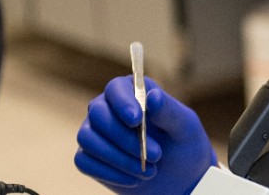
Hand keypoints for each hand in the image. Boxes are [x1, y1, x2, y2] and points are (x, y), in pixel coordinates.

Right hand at [75, 75, 216, 193]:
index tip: (136, 120)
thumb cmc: (183, 145)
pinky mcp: (89, 157)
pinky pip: (84, 162)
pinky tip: (133, 180)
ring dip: (119, 159)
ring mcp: (96, 133)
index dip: (122, 102)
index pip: (116, 88)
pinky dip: (110, 173)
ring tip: (149, 172)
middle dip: (124, 138)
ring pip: (88, 139)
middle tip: (156, 155)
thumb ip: (168, 110)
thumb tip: (152, 96)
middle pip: (97, 114)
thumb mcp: (184, 126)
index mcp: (132, 92)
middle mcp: (108, 108)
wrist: (180, 178)